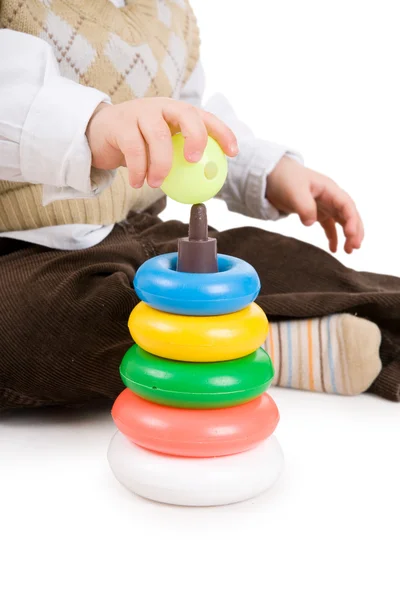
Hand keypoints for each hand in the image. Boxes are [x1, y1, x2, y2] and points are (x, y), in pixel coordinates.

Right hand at [86, 98, 237, 188]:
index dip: (222, 132)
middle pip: (186, 113)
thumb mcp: (162, 150)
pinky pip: (134, 148)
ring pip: (158, 135)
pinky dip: (138, 169)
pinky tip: (138, 182)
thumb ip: (180, 160)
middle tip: (193, 161)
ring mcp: (139, 112)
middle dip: (196, 136)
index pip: (204, 117)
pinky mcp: (120, 123)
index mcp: (176, 113)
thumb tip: (205, 185)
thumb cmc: (138, 146)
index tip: (233, 153)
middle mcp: (161, 107)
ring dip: (161, 164)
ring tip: (156, 183)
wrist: (99, 136)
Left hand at [267, 156, 363, 252]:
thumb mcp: (294, 191)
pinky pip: (329, 226)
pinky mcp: (316, 212)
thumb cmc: (284, 179)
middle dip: (355, 230)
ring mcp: (324, 205)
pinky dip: (333, 237)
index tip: (350, 234)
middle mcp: (330, 197)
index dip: (351, 219)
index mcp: (329, 189)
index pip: (346, 205)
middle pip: (349, 214)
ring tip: (349, 251)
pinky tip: (334, 249)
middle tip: (355, 247)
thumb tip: (310, 223)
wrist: (272, 175)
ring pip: (342, 221)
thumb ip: (304, 207)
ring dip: (348, 235)